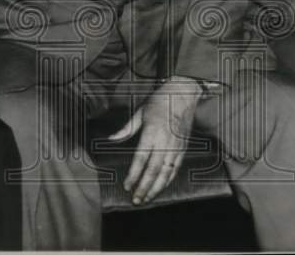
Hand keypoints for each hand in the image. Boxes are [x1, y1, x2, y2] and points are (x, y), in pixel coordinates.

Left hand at [108, 77, 202, 204]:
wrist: (183, 95)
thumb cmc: (159, 102)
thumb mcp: (140, 112)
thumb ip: (126, 129)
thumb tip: (110, 139)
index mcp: (152, 132)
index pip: (141, 159)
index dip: (134, 175)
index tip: (127, 186)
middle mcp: (165, 141)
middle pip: (154, 170)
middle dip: (144, 187)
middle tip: (136, 200)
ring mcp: (176, 146)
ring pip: (166, 172)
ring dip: (156, 188)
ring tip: (147, 198)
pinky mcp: (183, 148)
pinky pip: (175, 168)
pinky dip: (168, 180)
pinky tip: (161, 188)